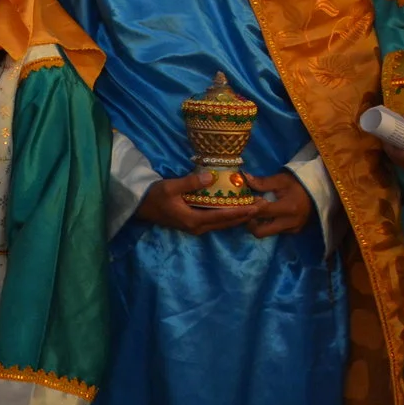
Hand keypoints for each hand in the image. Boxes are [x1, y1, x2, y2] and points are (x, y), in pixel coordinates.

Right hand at [134, 176, 255, 234]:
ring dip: (239, 217)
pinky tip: (237, 211)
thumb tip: (211, 176)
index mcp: (193, 220)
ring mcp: (196, 228)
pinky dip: (229, 217)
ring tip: (254, 209)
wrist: (140, 207)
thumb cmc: (155, 196)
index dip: (241, 211)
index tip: (256, 206)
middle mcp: (198, 227)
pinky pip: (217, 222)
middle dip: (245, 215)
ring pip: (223, 224)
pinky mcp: (194, 225)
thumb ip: (190, 183)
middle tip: (262, 206)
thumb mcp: (170, 187)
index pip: (223, 216)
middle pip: (227, 223)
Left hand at [243, 170, 317, 237]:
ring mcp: (293, 229)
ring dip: (258, 224)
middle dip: (250, 223)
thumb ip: (262, 182)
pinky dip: (268, 224)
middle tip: (248, 211)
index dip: (248, 209)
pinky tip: (268, 214)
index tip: (242, 204)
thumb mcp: (280, 180)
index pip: (261, 213)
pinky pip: (276, 232)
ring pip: (267, 233)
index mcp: (288, 208)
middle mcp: (290, 222)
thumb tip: (244, 178)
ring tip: (258, 211)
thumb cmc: (298, 183)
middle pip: (261, 232)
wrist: (317, 190)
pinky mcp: (295, 231)